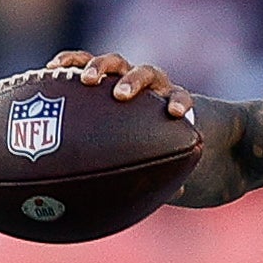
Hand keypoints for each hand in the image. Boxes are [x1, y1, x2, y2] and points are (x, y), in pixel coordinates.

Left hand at [47, 51, 234, 208]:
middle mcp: (139, 89)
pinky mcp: (190, 106)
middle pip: (117, 63)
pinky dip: (178, 102)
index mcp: (117, 94)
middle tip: (88, 81)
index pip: (92, 68)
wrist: (210, 156)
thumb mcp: (126, 169)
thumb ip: (104, 172)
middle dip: (100, 66)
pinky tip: (174, 114)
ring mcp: (164, 94)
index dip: (73, 62)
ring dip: (133, 80)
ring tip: (122, 95)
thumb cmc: (154, 166)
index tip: (52, 68)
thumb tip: (67, 200)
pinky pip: (184, 98)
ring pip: (149, 72)